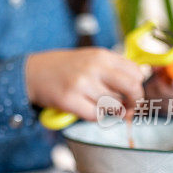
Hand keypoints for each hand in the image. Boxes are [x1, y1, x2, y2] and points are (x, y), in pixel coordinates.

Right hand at [25, 48, 144, 120]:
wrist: (32, 73)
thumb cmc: (64, 68)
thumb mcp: (90, 59)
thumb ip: (113, 69)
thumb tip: (140, 83)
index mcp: (102, 55)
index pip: (136, 72)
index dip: (138, 86)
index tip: (131, 92)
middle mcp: (93, 67)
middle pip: (132, 88)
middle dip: (135, 101)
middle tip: (128, 107)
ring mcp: (81, 84)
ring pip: (113, 105)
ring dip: (110, 110)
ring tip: (98, 104)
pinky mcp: (69, 100)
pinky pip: (96, 116)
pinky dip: (96, 117)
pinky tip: (88, 109)